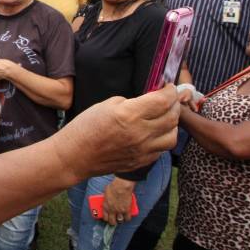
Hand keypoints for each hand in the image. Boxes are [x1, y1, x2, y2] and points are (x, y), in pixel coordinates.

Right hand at [53, 84, 178, 179]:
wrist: (75, 155)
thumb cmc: (85, 127)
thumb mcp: (106, 105)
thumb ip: (130, 102)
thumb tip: (147, 102)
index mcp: (129, 114)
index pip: (163, 100)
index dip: (170, 91)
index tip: (168, 87)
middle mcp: (140, 133)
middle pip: (172, 117)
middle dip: (174, 104)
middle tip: (169, 99)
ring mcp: (142, 150)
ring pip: (172, 136)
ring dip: (172, 124)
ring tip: (165, 117)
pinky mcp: (141, 162)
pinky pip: (161, 149)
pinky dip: (162, 139)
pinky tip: (155, 133)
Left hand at [101, 178, 134, 224]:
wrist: (121, 186)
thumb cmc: (113, 187)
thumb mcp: (105, 193)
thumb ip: (106, 199)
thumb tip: (107, 200)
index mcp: (105, 206)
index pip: (105, 217)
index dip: (106, 219)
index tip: (108, 218)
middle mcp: (112, 210)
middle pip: (112, 221)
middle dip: (113, 222)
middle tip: (114, 220)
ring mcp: (120, 211)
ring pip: (120, 220)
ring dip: (120, 220)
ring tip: (120, 218)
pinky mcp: (127, 210)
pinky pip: (127, 218)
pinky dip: (127, 218)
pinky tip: (126, 217)